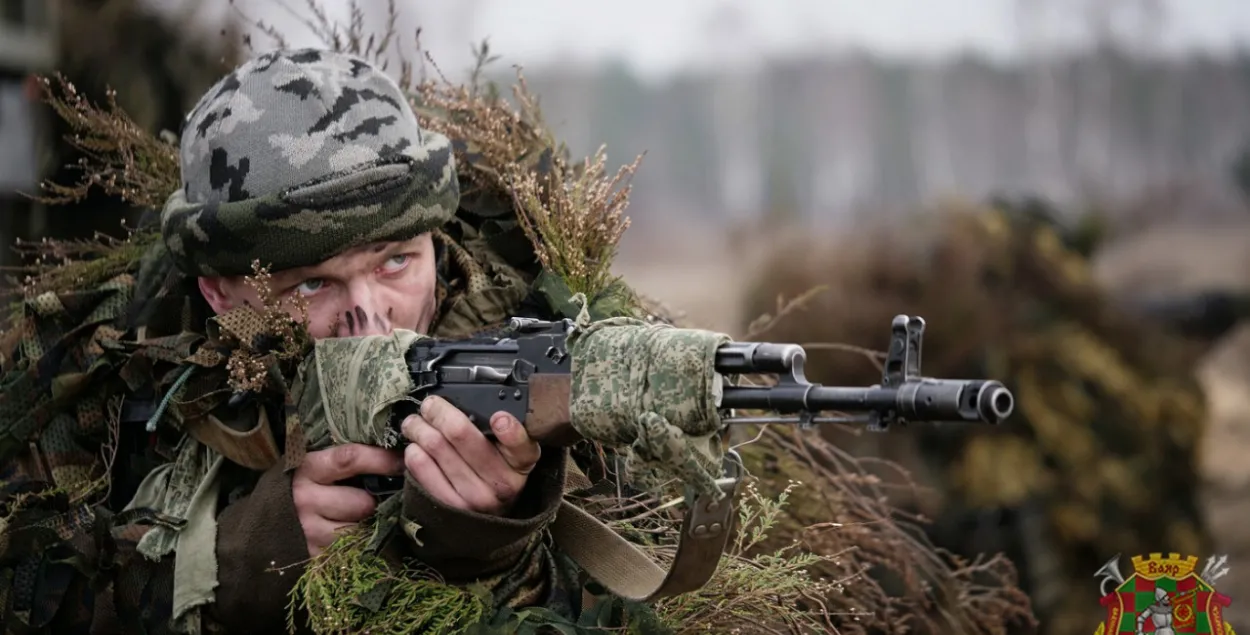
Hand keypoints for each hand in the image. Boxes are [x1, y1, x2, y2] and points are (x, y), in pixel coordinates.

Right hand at [292, 443, 403, 555]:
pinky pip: (352, 551)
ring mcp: (309, 531)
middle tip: (378, 500)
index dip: (380, 459)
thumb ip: (342, 462)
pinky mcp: (313, 557)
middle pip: (362, 502)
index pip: (349, 459)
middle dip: (375, 501)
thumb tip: (392, 455)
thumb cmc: (294, 490)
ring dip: (368, 525)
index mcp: (306, 469)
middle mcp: (305, 499)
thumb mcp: (310, 468)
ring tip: (362, 520)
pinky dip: (359, 545)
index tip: (402, 460)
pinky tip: (354, 538)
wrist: (255, 530)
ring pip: (360, 529)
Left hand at [402, 395, 540, 515]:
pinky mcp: (449, 506)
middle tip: (430, 405)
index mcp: (521, 462)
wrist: (489, 517)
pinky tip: (415, 448)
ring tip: (415, 423)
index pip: (521, 446)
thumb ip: (501, 428)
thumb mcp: (511, 452)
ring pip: (436, 446)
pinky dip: (413, 452)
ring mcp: (475, 497)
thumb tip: (474, 402)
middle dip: (439, 411)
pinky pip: (421, 468)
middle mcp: (501, 483)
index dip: (510, 431)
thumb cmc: (496, 472)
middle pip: (462, 434)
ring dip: (419, 428)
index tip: (499, 418)